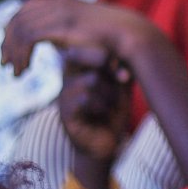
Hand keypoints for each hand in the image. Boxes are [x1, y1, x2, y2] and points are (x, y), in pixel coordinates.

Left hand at [2, 0, 139, 75]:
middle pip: (19, 16)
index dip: (14, 27)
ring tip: (14, 72)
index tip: (10, 48)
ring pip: (20, 27)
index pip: (27, 8)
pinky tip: (24, 70)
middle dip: (7, 40)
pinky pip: (28, 37)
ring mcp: (59, 11)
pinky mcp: (59, 25)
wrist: (131, 36)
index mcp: (64, 2)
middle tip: (4, 62)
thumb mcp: (86, 35)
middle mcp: (59, 3)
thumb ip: (69, 35)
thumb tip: (59, 45)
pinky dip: (21, 54)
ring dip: (12, 51)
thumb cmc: (114, 40)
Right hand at [57, 45, 132, 162]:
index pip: (87, 44)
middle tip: (120, 81)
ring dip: (109, 94)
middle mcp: (68, 77)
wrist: (106, 144)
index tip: (123, 70)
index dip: (107, 53)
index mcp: (80, 66)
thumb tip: (119, 57)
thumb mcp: (120, 86)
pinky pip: (85, 98)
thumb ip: (120, 69)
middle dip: (109, 69)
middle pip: (86, 55)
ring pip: (91, 80)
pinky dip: (101, 106)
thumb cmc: (113, 112)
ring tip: (109, 105)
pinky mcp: (65, 113)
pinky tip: (101, 114)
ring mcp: (64, 94)